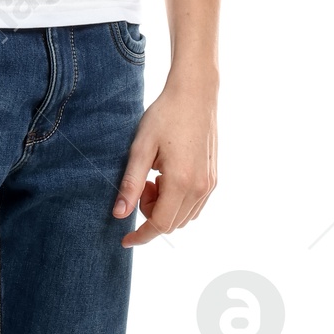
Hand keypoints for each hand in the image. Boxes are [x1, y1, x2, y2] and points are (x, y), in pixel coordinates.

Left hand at [113, 73, 217, 246]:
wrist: (195, 94)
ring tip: (154, 177)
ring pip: (184, 217)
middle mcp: (200, 187)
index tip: (125, 239)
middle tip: (142, 183)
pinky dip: (177, 201)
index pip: (159, 224)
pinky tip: (168, 176)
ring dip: (164, 208)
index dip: (140, 236)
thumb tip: (119, 214)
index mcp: (181, 181)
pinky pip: (194, 206)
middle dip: (150, 214)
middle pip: (171, 224)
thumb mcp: (140, 148)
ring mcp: (210, 184)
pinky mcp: (214, 178)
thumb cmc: (165, 116)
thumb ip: (130, 184)